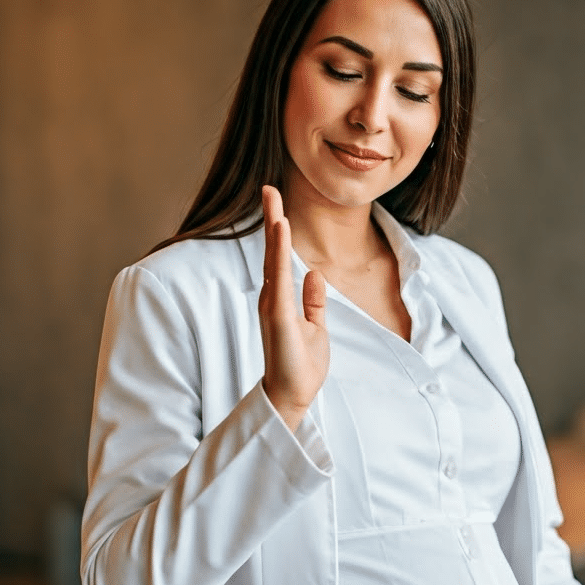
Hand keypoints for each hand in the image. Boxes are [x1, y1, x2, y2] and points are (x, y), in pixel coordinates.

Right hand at [258, 185, 328, 429]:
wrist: (293, 395)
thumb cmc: (301, 365)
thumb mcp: (315, 327)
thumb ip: (313, 301)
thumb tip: (315, 274)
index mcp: (281, 300)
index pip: (280, 258)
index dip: (278, 230)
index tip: (277, 204)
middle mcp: (272, 298)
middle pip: (271, 251)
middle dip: (270, 218)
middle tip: (269, 188)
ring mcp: (273, 305)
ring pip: (273, 258)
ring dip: (273, 228)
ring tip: (273, 200)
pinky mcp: (278, 315)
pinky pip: (280, 277)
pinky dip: (280, 252)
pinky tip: (281, 231)